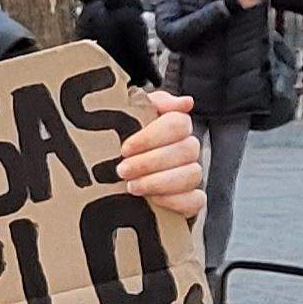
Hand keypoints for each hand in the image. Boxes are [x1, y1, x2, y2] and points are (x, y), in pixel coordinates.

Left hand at [118, 94, 207, 219]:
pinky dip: (175, 201)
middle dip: (150, 161)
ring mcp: (190, 175)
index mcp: (174, 126)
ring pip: (192, 174)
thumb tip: (186, 102)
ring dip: (159, 181)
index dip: (152, 136)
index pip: (178, 123)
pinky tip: (152, 200)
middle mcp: (187, 149)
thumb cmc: (119, 145)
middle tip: (123, 170)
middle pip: (187, 149)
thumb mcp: (129, 117)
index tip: (125, 148)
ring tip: (132, 186)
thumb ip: (155, 103)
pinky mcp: (190, 201)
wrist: (106, 182)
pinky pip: (196, 201)